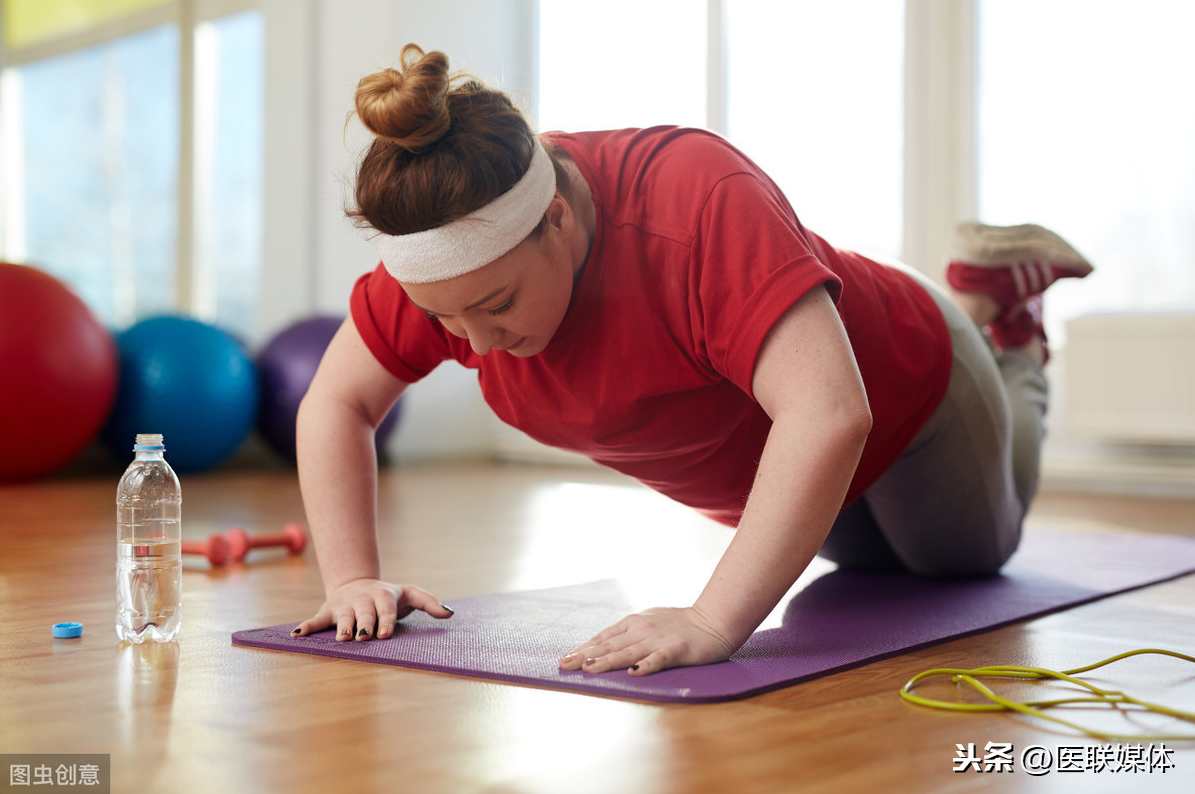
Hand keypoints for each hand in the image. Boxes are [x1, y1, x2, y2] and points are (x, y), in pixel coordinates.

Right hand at [290, 578, 453, 641]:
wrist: (358, 584)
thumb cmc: (389, 596)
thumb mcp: (411, 594)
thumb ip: (430, 602)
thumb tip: (450, 614)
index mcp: (383, 596)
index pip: (386, 610)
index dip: (386, 621)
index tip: (384, 635)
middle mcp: (362, 600)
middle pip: (363, 614)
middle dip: (364, 625)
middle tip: (364, 638)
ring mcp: (344, 606)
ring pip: (342, 618)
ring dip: (341, 627)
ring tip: (342, 639)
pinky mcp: (328, 612)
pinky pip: (316, 620)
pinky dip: (307, 627)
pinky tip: (298, 635)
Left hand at [558, 605, 738, 676]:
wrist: (713, 619)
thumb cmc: (680, 623)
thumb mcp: (649, 621)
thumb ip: (629, 632)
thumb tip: (606, 643)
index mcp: (634, 622)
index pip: (604, 637)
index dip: (584, 648)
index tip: (566, 658)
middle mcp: (642, 629)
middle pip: (609, 645)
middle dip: (585, 656)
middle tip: (565, 665)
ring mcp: (658, 640)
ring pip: (627, 652)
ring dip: (607, 661)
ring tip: (589, 668)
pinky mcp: (676, 650)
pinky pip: (659, 659)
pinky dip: (646, 665)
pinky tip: (634, 673)